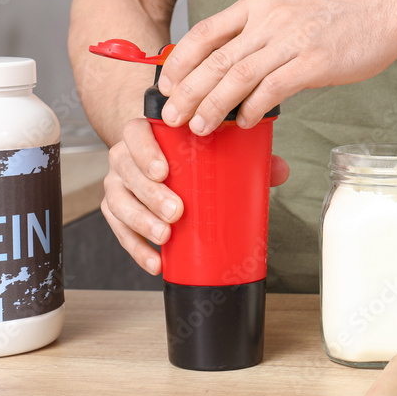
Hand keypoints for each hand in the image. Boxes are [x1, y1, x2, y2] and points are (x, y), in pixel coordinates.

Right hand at [101, 118, 289, 275]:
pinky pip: (119, 230)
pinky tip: (156, 262)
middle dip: (150, 194)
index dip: (145, 151)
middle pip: (127, 171)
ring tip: (166, 237)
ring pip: (118, 202)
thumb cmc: (186, 156)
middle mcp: (125, 157)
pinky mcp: (116, 211)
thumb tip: (280, 170)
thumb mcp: (212, 150)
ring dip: (141, 221)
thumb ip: (245, 156)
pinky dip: (136, 248)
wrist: (158, 163)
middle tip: (176, 212)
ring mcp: (118, 184)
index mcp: (146, 135)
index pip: (135, 133)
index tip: (164, 171)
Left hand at [156, 0, 396, 134]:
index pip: (205, 32)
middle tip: (171, 116)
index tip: (166, 86)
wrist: (384, 10)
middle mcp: (269, 19)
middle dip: (188, 92)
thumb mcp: (287, 13)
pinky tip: (244, 123)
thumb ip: (256, 35)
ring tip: (199, 127)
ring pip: (238, 76)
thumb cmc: (336, 18)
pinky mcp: (315, 61)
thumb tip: (226, 70)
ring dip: (213, 106)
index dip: (180, 61)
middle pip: (216, 59)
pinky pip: (273, 89)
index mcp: (258, 5)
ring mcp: (292, 39)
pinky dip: (253, 109)